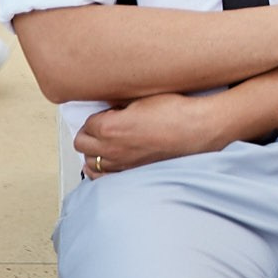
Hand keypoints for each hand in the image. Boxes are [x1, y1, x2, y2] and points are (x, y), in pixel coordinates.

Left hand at [74, 93, 228, 174]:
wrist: (197, 129)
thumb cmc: (175, 112)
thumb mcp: (142, 98)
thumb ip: (119, 104)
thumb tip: (109, 106)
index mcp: (109, 127)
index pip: (87, 122)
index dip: (99, 115)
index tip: (110, 113)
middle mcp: (110, 149)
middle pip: (81, 143)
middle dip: (90, 133)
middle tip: (104, 126)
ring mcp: (120, 164)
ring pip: (89, 162)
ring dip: (93, 151)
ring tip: (106, 143)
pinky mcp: (131, 172)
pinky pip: (102, 178)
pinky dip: (100, 170)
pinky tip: (108, 161)